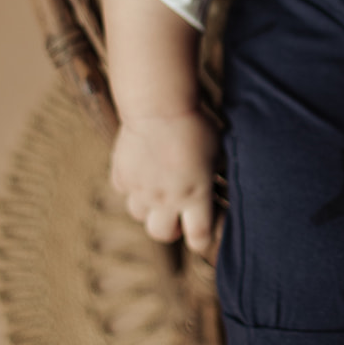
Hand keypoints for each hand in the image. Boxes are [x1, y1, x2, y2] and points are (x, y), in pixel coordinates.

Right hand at [110, 109, 217, 253]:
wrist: (159, 105)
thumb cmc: (195, 124)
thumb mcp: (217, 150)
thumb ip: (216, 173)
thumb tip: (221, 182)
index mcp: (194, 196)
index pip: (199, 237)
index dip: (202, 239)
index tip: (203, 231)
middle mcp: (165, 199)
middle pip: (162, 234)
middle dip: (172, 230)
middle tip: (178, 215)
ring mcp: (140, 189)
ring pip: (139, 214)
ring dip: (150, 207)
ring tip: (159, 188)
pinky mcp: (121, 175)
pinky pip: (124, 190)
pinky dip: (132, 185)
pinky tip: (143, 168)